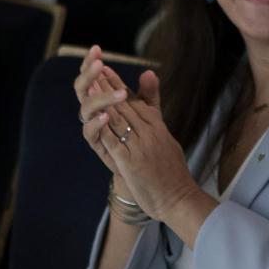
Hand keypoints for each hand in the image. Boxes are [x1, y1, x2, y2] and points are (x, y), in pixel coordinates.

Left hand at [82, 60, 194, 222]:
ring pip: (118, 119)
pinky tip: (93, 116)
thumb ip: (157, 122)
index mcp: (159, 128)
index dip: (119, 85)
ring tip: (89, 85)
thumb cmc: (173, 173)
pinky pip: (113, 141)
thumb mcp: (168, 142)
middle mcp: (150, 134)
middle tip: (94, 70)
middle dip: (108, 87)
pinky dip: (102, 127)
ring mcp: (140, 147)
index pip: (136, 101)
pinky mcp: (131, 162)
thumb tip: (151, 109)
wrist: (179, 198)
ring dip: (102, 101)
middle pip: (125, 106)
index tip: (106, 70)